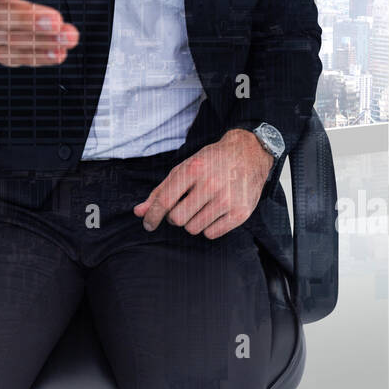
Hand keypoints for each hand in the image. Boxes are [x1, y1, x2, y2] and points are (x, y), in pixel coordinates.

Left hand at [133, 129, 272, 238]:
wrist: (249, 154)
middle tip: (183, 206)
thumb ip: (160, 191)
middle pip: (177, 219)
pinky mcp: (240, 213)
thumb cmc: (211, 161)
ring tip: (201, 207)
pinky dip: (208, 227)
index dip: (152, 216)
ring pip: (193, 228)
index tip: (148, 224)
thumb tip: (139, 213)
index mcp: (193, 170)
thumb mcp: (184, 168)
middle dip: (175, 217)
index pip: (165, 201)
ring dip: (192, 222)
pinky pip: (211, 234)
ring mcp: (227, 199)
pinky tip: (214, 213)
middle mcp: (211, 184)